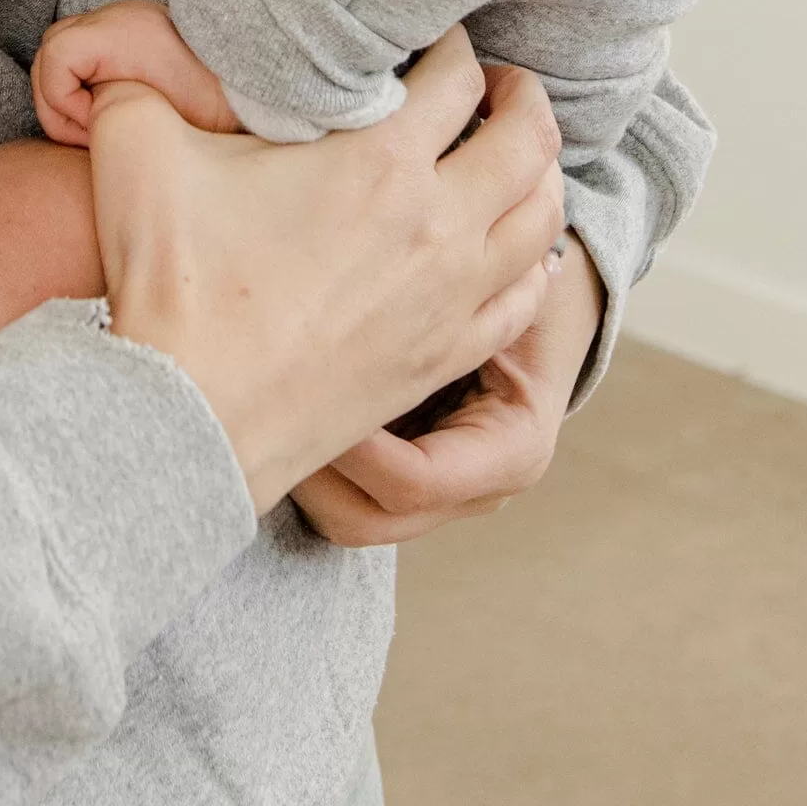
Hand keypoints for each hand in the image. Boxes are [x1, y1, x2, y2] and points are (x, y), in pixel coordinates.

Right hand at [33, 0, 234, 144]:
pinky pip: (81, 55)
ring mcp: (116, 21)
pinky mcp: (122, 32)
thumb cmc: (217, 101)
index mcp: (122, 33)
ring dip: (68, 93)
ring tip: (101, 121)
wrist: (252, 72)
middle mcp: (113, 17)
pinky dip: (82, 82)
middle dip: (59, 102)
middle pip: (49, 54)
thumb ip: (110, 117)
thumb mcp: (166, 119)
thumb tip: (84, 126)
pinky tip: (108, 106)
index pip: (56, 56)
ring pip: (59, 55)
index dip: (63, 100)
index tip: (98, 123)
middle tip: (95, 130)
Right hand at [87, 35, 565, 515]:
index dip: (453, 40)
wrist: (190, 415)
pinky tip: (516, 248)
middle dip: (521, 95)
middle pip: (529, 138)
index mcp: (380, 161)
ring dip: (539, 172)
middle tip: (499, 83)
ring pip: (544, 216)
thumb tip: (126, 61)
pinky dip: (536, 260)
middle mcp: (438, 225)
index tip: (433, 36)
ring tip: (515, 154)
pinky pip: (528, 298)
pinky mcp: (445, 356)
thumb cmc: (172, 284)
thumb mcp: (135, 147)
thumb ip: (136, 80)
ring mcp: (451, 297)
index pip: (459, 72)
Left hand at [291, 228, 605, 544]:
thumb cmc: (529, 291)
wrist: (541, 308)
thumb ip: (477, 301)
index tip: (309, 385)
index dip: (354, 445)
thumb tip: (417, 286)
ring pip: (341, 517)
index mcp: (512, 451)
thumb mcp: (519, 292)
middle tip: (265, 405)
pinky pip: (340, 493)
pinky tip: (277, 405)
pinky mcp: (401, 479)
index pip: (413, 479)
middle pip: (362, 520)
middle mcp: (472, 490)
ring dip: (298, 471)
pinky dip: (306, 461)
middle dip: (306, 472)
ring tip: (265, 406)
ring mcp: (435, 496)